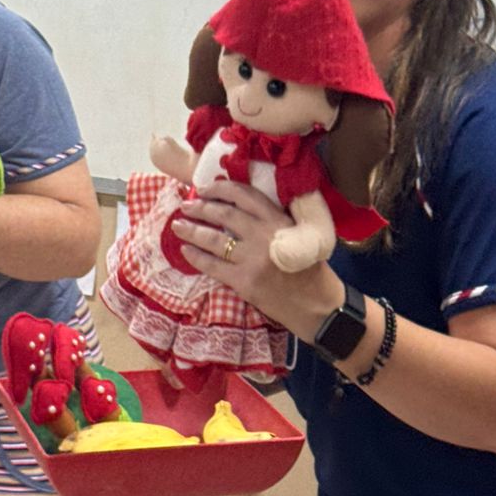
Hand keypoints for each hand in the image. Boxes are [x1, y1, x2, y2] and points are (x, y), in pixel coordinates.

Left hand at [170, 181, 340, 336]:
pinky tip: (185, 251)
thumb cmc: (309, 271)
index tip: (204, 188)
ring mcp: (253, 260)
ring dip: (192, 230)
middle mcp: (264, 236)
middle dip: (201, 207)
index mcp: (279, 221)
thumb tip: (235, 207)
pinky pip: (213, 266)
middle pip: (225, 214)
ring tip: (177, 225)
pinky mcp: (244, 282)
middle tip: (185, 205)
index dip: (220, 189)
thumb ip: (272, 221)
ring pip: (214, 239)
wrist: (318, 307)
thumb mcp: (298, 235)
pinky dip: (196, 257)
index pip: (245, 195)